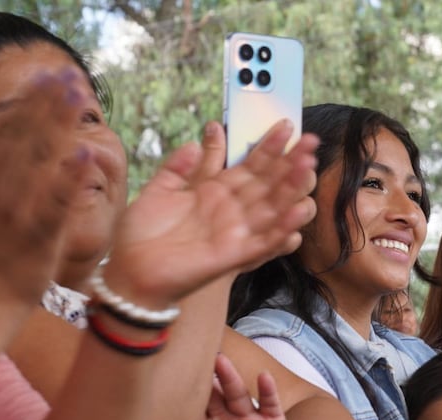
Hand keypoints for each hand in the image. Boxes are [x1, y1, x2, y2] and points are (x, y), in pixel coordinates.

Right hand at [0, 68, 91, 306]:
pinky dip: (70, 177)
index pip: (7, 132)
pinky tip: (85, 153)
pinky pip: (57, 201)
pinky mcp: (41, 234)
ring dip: (60, 127)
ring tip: (78, 99)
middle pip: (26, 138)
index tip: (47, 77)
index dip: (28, 102)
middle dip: (48, 105)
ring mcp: (19, 211)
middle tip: (70, 76)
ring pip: (41, 161)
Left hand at [102, 119, 318, 307]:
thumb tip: (195, 141)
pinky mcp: (233, 256)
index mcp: (215, 192)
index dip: (269, 146)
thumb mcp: (159, 191)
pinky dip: (281, 230)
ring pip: (273, 209)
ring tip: (307, 168)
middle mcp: (231, 211)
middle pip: (269, 183)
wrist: (130, 272)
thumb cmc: (142, 235)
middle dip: (290, 163)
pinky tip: (296, 212)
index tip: (286, 126)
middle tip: (311, 142)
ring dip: (292, 190)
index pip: (250, 165)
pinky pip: (264, 243)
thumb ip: (179, 167)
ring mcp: (235, 233)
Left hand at [187, 353, 298, 419]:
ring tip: (220, 361)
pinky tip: (264, 377)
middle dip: (201, 379)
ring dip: (229, 377)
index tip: (164, 382)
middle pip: (211, 396)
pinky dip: (267, 390)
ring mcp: (249, 419)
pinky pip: (269, 403)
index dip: (179, 400)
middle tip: (188, 358)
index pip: (190, 414)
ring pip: (236, 394)